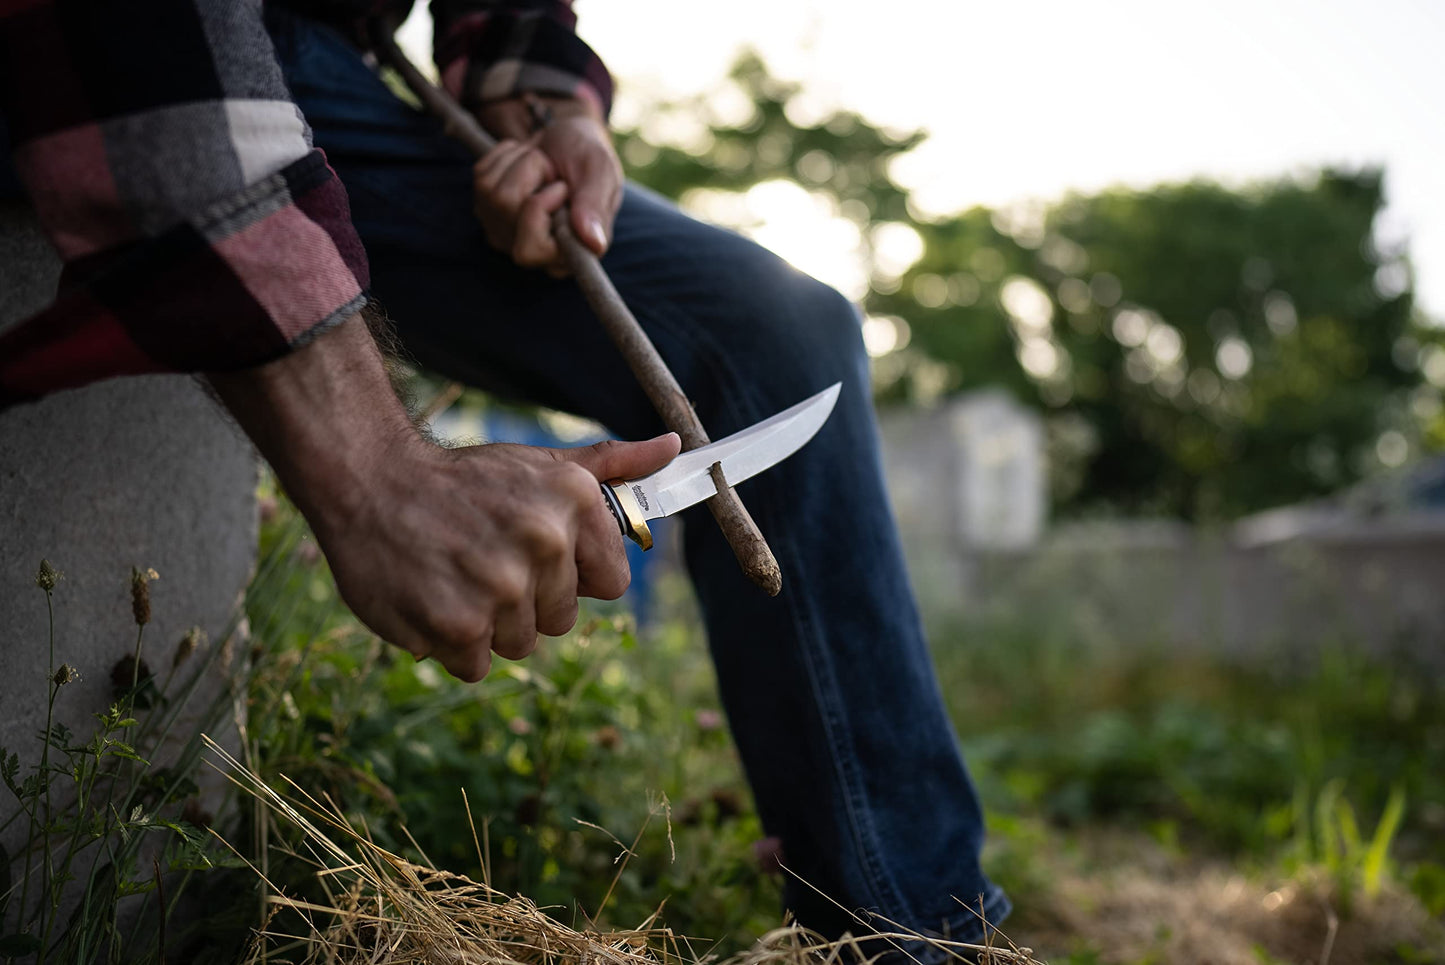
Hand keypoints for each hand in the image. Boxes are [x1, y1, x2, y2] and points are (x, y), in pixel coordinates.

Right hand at [208, 315, 678, 682]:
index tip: (537, 556)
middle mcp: (544, 542)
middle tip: (483, 558)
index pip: (613, 583)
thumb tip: (673, 449)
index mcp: (573, 502)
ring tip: (455, 574)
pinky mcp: (457, 627)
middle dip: (526, 599)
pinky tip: (432, 597)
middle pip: (561, 619)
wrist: (369, 481)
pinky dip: (453, 643)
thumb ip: (612, 466)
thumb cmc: (463, 480)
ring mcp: (500, 588)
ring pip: (519, 645)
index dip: (574, 577)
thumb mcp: (541, 464)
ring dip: (487, 623)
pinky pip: (476, 665)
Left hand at [472, 97, 622, 274]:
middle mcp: (534, 252)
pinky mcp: (485, 211)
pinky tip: (525, 164)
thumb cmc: (588, 157)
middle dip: (528, 174)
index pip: (531, 251)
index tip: (561, 187)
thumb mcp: (600, 173)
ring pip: (492, 193)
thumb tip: (594, 243)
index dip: (539, 210)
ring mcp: (505, 233)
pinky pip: (483, 177)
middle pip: (505, 210)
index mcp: (569, 253)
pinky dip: (505, 158)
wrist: (568, 138)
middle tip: (553, 172)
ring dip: (521, 163)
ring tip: (543, 165)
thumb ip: (596, 207)